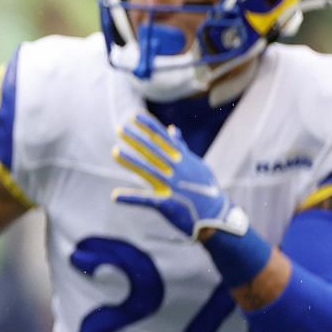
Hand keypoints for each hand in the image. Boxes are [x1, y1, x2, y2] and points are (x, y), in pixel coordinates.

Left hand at [111, 112, 248, 239]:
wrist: (216, 216)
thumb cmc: (204, 188)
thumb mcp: (195, 164)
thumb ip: (181, 147)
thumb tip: (172, 129)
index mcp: (184, 160)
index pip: (164, 139)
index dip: (149, 126)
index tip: (135, 115)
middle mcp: (178, 170)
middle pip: (154, 152)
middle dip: (136, 139)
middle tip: (120, 128)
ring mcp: (172, 186)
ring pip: (148, 171)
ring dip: (131, 162)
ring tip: (114, 151)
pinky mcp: (167, 204)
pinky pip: (146, 200)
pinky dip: (130, 198)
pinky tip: (115, 196)